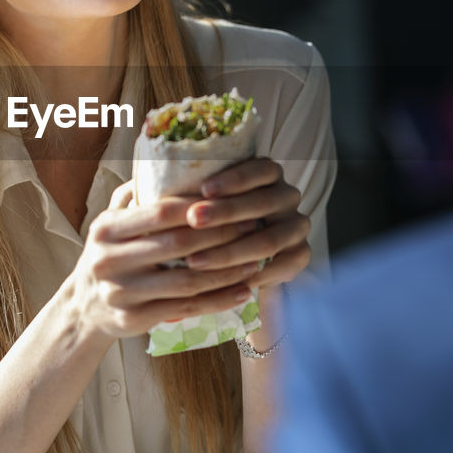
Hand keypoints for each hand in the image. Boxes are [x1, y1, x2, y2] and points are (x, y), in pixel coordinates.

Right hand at [67, 181, 264, 340]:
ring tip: (256, 260)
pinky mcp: (134, 320)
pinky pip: (185, 309)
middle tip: (253, 225)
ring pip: (186, 281)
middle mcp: (109, 260)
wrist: (84, 308)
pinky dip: (218, 300)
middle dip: (220, 235)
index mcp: (106, 229)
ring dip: (226, 271)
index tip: (231, 199)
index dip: (198, 206)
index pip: (159, 212)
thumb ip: (135, 193)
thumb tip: (166, 157)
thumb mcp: (111, 221)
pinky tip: (242, 291)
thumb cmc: (110, 254)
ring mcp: (121, 293)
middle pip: (177, 245)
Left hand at [180, 157, 310, 290]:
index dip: (233, 179)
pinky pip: (280, 266)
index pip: (258, 169)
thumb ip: (195, 195)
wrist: (250, 256)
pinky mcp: (301, 254)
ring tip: (196, 260)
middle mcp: (287, 196)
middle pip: (261, 203)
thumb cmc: (219, 220)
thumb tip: (150, 193)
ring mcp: (296, 226)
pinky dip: (253, 275)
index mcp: (269, 174)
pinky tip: (225, 282)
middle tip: (193, 219)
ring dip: (230, 251)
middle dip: (225, 212)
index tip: (203, 188)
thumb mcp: (210, 201)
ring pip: (268, 239)